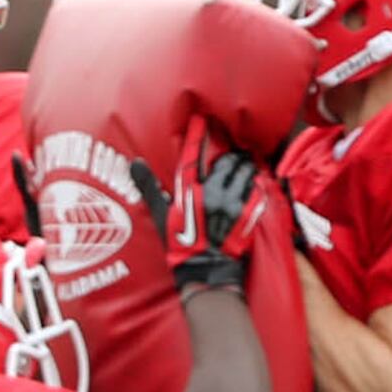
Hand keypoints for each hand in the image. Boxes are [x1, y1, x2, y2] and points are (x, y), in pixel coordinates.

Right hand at [129, 149, 263, 296]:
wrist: (206, 270)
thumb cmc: (180, 245)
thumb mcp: (160, 216)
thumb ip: (149, 187)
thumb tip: (135, 163)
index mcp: (190, 193)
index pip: (194, 157)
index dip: (198, 136)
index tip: (201, 120)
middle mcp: (213, 194)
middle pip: (227, 161)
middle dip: (230, 154)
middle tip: (231, 153)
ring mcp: (233, 203)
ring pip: (245, 172)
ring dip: (244, 167)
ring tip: (243, 166)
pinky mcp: (249, 212)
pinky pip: (256, 188)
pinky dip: (254, 183)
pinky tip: (251, 183)